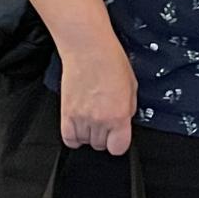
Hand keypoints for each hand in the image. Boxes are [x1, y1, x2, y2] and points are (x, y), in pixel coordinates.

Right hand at [58, 40, 137, 154]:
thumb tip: (124, 121)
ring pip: (85, 142)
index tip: (118, 136)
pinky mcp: (66, 114)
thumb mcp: (132, 86)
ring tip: (92, 118)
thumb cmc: (111, 61)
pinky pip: (69, 139)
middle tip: (105, 119)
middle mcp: (100, 120)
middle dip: (105, 136)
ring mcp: (81, 119)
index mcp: (119, 115)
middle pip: (101, 145)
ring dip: (89, 134)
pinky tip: (79, 124)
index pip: (119, 148)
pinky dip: (74, 135)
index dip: (119, 142)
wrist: (89, 49)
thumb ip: (128, 109)